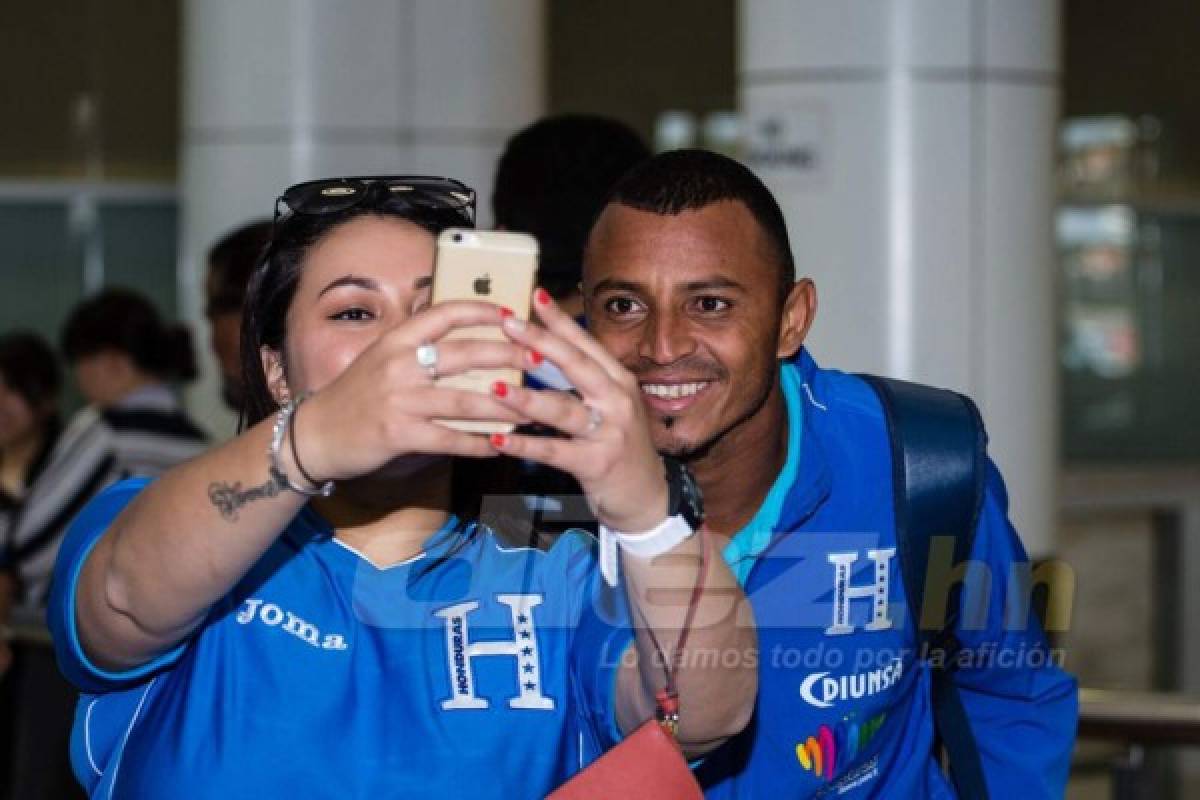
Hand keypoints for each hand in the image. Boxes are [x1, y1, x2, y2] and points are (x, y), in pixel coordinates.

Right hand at [294, 301, 533, 481]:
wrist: (316, 434)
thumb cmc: (357, 395)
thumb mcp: (383, 358)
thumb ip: (419, 346)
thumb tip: (466, 335)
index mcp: (397, 339)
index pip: (445, 313)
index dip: (482, 310)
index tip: (512, 314)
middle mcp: (399, 365)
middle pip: (465, 354)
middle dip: (508, 355)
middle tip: (539, 358)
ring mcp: (399, 400)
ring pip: (464, 401)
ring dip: (503, 406)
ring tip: (531, 409)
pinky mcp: (400, 434)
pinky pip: (450, 439)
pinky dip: (478, 443)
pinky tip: (499, 445)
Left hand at [488, 289, 668, 532]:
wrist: (647, 495)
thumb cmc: (618, 444)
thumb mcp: (609, 406)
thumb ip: (581, 380)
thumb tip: (539, 349)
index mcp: (618, 380)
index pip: (585, 343)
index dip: (560, 320)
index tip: (534, 295)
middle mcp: (617, 400)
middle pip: (576, 365)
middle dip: (540, 343)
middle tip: (508, 325)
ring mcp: (609, 432)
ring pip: (564, 409)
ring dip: (527, 398)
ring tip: (494, 387)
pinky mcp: (596, 463)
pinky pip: (555, 452)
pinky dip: (525, 445)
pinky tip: (498, 440)